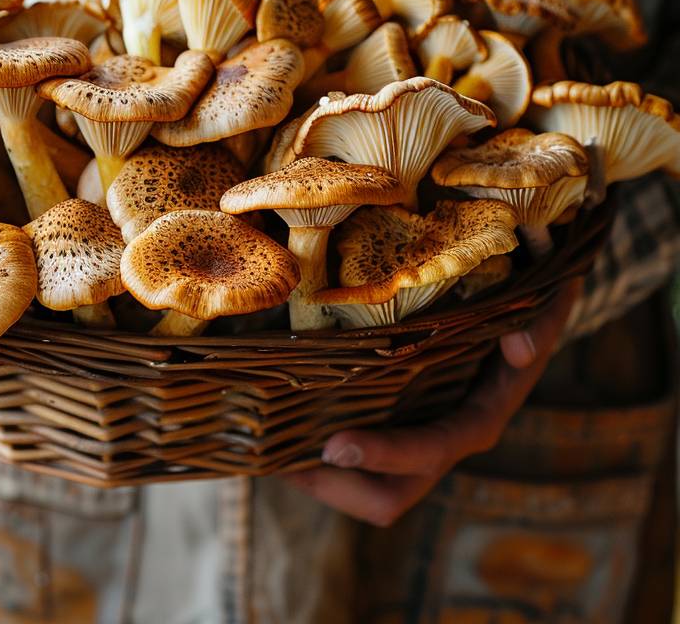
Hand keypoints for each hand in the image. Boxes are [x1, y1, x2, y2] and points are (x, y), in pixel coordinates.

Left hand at [289, 278, 581, 526]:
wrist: (517, 311)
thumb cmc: (525, 310)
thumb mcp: (541, 312)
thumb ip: (538, 327)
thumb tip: (519, 345)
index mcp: (475, 421)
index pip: (429, 451)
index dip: (383, 455)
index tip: (334, 446)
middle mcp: (442, 441)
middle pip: (388, 496)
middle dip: (333, 489)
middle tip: (279, 462)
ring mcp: (414, 436)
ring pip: (364, 486)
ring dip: (317, 479)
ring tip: (265, 451)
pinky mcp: (393, 423)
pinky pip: (355, 456)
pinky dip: (316, 452)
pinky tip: (278, 429)